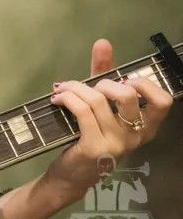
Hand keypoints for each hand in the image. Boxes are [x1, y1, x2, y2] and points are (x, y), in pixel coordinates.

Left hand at [44, 38, 173, 200]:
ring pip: (98, 100)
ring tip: (61, 89)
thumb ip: (103, 75)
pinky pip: (82, 111)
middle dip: (104, 82)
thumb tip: (103, 43)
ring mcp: (116, 144)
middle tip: (88, 87)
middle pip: (128, 95)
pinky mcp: (94, 148)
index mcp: (144, 127)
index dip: (144, 84)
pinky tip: (56, 99)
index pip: (162, 101)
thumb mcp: (100, 106)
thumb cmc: (88, 137)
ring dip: (74, 87)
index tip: (123, 80)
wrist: (70, 175)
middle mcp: (135, 137)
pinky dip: (67, 98)